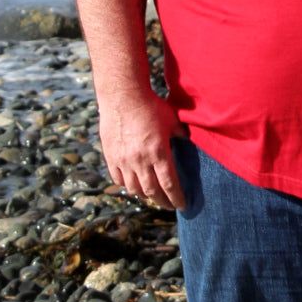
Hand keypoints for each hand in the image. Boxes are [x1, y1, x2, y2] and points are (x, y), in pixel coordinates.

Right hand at [98, 91, 188, 210]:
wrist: (123, 96)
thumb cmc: (151, 106)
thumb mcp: (172, 119)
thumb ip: (181, 134)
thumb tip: (190, 141)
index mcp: (158, 152)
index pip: (170, 184)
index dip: (177, 198)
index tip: (183, 205)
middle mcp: (140, 161)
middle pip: (153, 191)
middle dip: (163, 202)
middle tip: (169, 205)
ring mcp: (124, 161)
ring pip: (135, 189)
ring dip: (145, 195)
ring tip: (153, 195)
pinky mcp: (111, 157)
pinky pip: (118, 180)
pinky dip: (128, 185)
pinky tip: (134, 184)